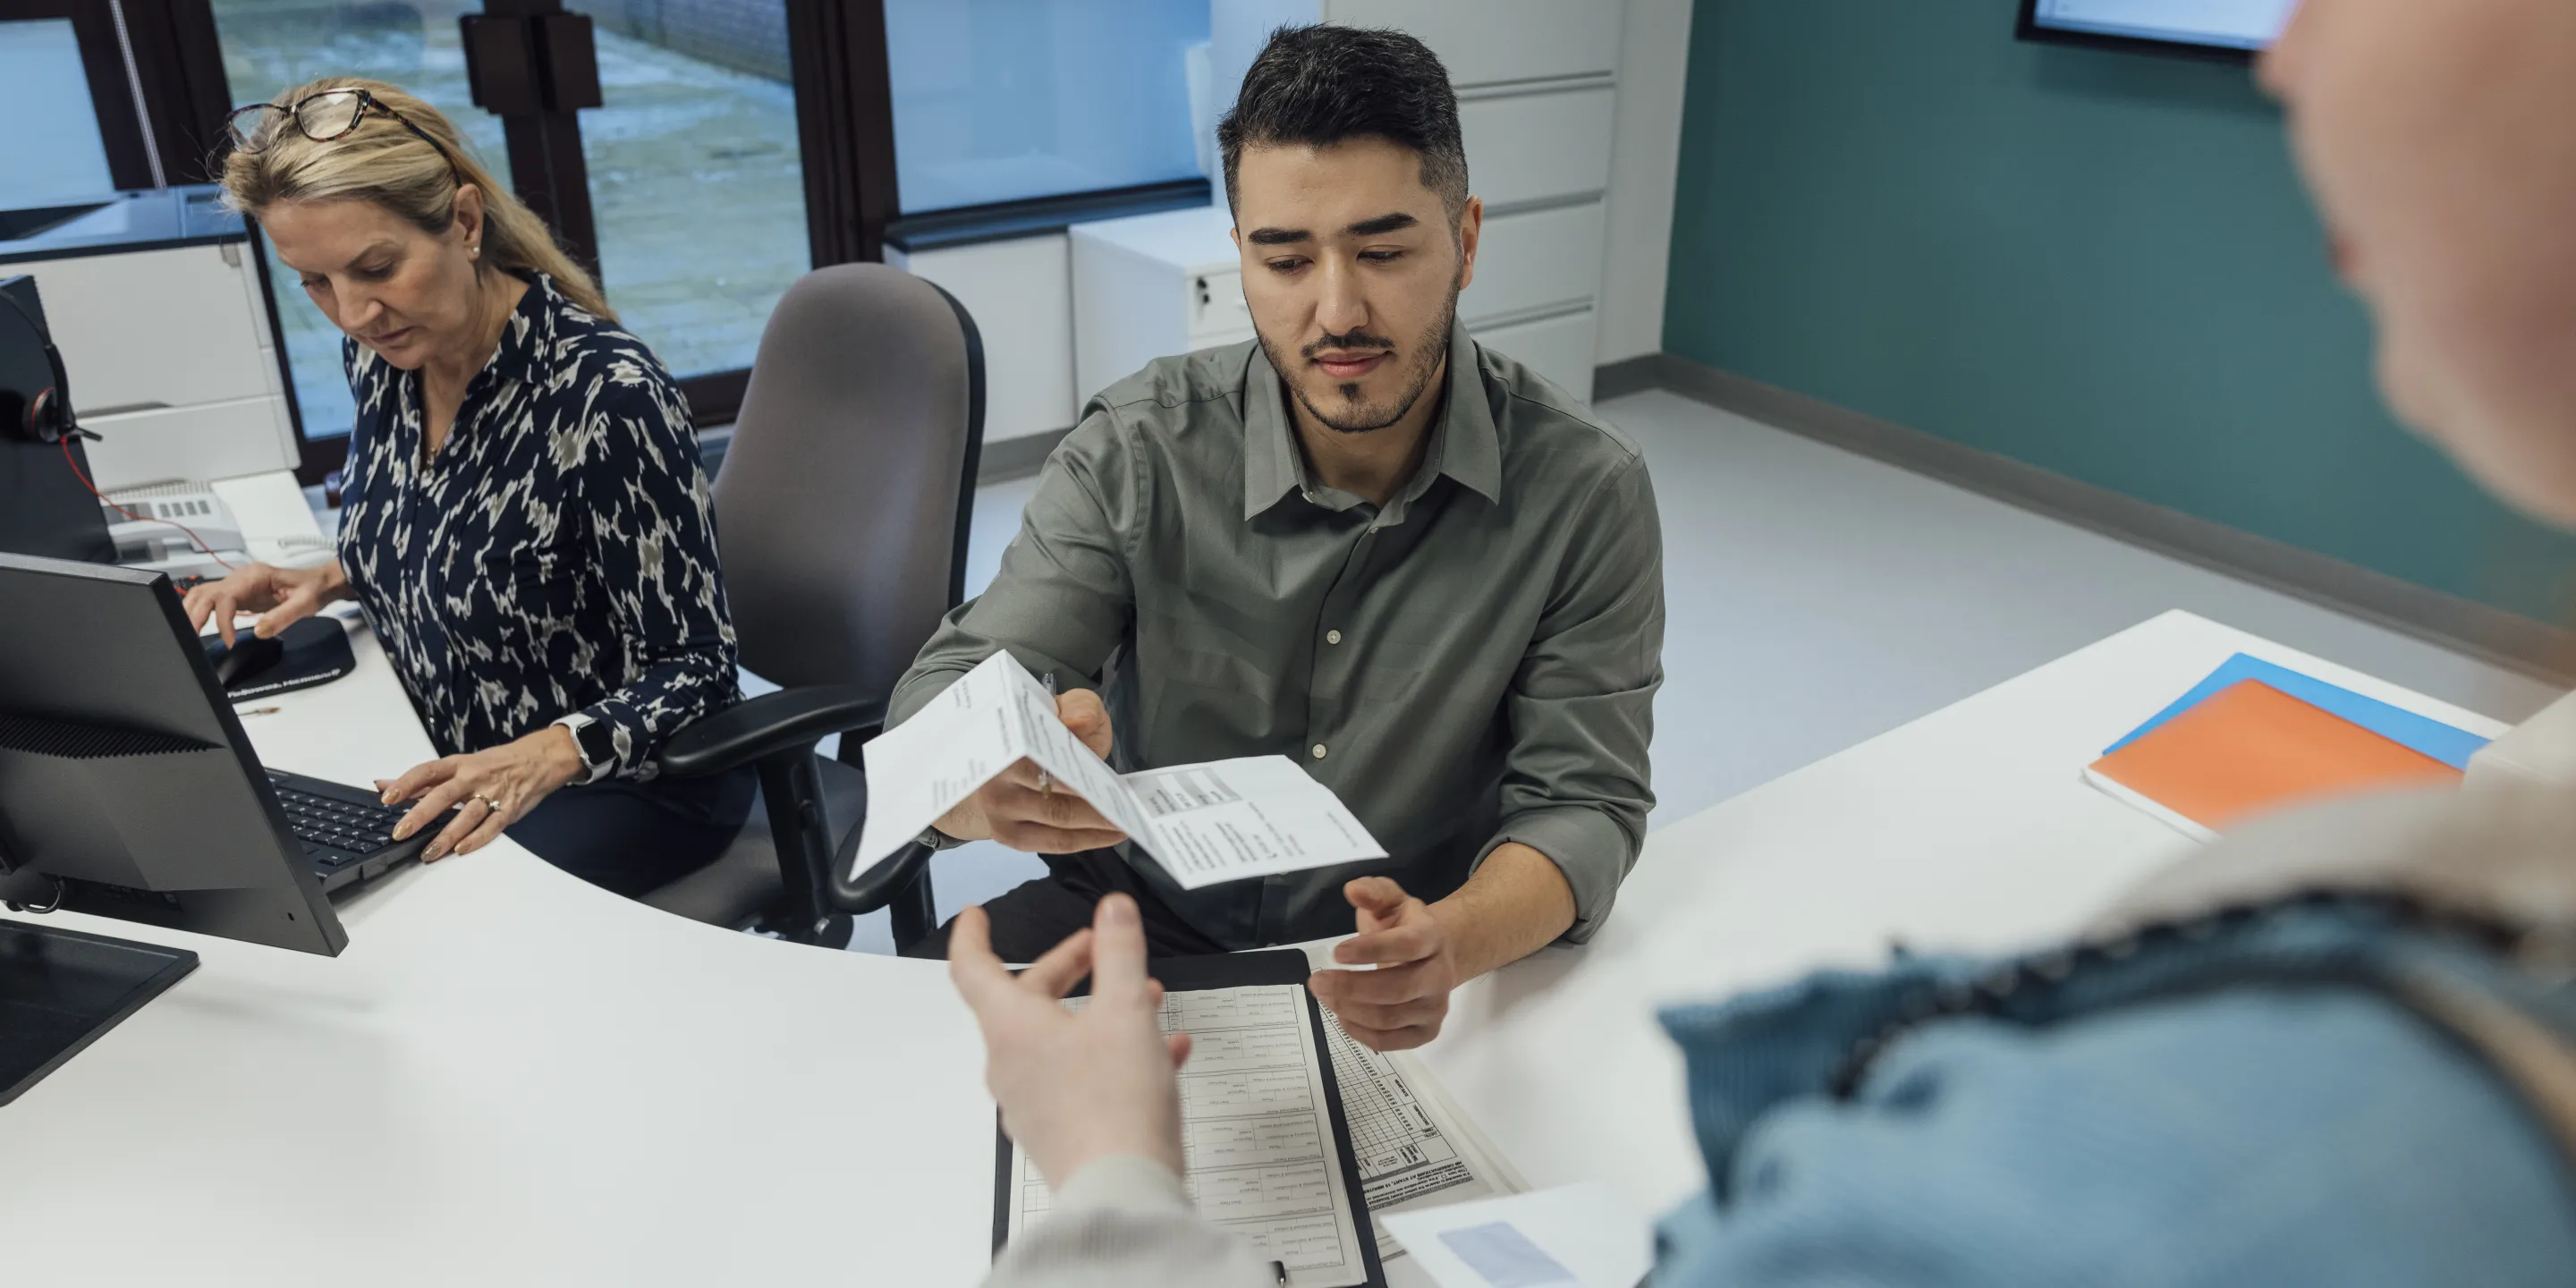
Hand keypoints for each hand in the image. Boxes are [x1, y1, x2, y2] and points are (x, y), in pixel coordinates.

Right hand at [181, 560, 346, 646]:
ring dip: (191, 613)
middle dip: (194, 615)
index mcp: (255, 576)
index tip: (229, 640)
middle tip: (190, 640)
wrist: (321, 583)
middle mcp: (241, 577)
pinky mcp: (237, 594)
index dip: (223, 620)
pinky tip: (197, 628)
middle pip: (205, 593)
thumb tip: (259, 631)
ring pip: (203, 595)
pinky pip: (212, 602)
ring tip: (187, 635)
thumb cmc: (314, 589)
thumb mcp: (305, 603)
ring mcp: (237, 585)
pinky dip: (200, 613)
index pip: (226, 596)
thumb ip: (282, 616)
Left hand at [377, 726, 585, 860]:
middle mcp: (473, 778)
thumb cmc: (493, 765)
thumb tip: (382, 783)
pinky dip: (477, 838)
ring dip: (447, 836)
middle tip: (401, 832)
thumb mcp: (458, 765)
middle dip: (421, 815)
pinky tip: (461, 850)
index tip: (386, 798)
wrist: (537, 760)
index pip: (427, 771)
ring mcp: (493, 793)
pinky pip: (492, 826)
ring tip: (428, 853)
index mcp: (458, 765)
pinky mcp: (509, 809)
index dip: (405, 784)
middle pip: (444, 795)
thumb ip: (421, 780)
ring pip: (467, 816)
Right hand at [934, 688, 1127, 852]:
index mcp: (1007, 738)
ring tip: (1129, 820)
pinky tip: (1111, 834)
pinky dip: (1086, 840)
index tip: (1114, 779)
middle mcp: (994, 776)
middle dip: (1098, 802)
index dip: (1082, 769)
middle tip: (1132, 805)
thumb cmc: (1041, 731)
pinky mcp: (1005, 835)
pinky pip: (1052, 842)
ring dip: (1097, 824)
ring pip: (1057, 821)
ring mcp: (997, 810)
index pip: (1047, 758)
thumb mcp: (1064, 707)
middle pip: (1054, 795)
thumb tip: (1077, 722)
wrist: (1004, 755)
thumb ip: (1078, 707)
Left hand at [950, 894, 1193, 1185]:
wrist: (1122, 1189)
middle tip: (1099, 949)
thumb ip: (1120, 952)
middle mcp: (1011, 1064)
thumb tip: (1114, 910)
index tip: (976, 916)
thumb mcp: (1127, 1011)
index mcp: (1012, 1028)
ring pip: (1059, 1039)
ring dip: (1099, 1011)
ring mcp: (1032, 1101)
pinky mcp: (1059, 1129)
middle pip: (1027, 1001)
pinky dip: (1112, 1055)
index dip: (972, 935)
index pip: (972, 967)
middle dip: (1068, 968)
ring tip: (1145, 1000)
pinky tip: (1162, 1054)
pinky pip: (1079, 1078)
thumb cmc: (1115, 1106)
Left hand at [1308, 877, 1460, 1051]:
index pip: (1408, 946)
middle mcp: (1440, 974)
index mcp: (1432, 937)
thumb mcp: (1391, 901)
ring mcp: (1435, 1007)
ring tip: (1323, 995)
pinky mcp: (1426, 1031)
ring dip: (1349, 1009)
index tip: (1336, 952)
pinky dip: (1360, 1032)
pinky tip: (1341, 1016)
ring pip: (1389, 1017)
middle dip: (1351, 987)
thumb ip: (1373, 892)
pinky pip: (1390, 1041)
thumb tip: (1353, 890)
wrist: (1436, 955)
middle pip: (1397, 989)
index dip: (1372, 951)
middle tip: (1316, 981)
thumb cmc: (1405, 927)